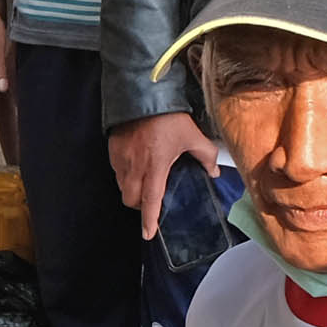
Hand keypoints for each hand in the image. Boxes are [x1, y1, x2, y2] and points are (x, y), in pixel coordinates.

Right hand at [108, 110, 223, 236]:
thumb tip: (213, 171)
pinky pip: (116, 171)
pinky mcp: (112, 150)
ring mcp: (121, 158)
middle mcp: (135, 166)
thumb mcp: (192, 134)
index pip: (150, 200)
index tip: (148, 233)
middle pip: (131, 199)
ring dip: (132, 190)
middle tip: (150, 201)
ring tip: (144, 182)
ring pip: (122, 187)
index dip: (149, 219)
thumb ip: (206, 155)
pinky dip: (125, 175)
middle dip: (139, 205)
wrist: (142, 93)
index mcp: (155, 165)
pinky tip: (135, 166)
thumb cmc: (167, 115)